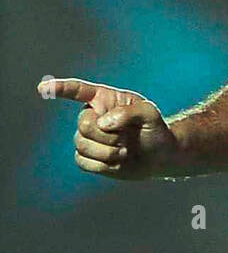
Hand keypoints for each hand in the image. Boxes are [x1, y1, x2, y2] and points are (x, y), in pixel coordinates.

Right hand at [39, 77, 177, 179]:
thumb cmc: (155, 129)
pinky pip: (82, 161)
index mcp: (105, 99)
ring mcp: (88, 137)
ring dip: (107, 151)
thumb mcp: (151, 114)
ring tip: (125, 151)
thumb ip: (130, 113)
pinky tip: (118, 161)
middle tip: (125, 139)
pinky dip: (103, 165)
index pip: (78, 90)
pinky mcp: (87, 157)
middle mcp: (92, 116)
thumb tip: (103, 122)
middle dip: (107, 135)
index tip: (43, 87)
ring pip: (82, 145)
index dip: (60, 88)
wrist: (159, 155)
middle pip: (83, 123)